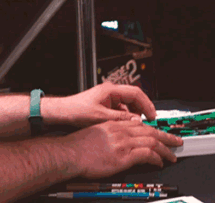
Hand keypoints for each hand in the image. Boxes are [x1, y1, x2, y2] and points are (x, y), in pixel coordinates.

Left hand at [43, 82, 157, 127]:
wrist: (62, 113)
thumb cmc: (76, 111)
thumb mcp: (101, 117)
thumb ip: (120, 118)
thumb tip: (136, 121)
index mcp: (111, 90)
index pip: (136, 93)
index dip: (147, 104)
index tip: (152, 115)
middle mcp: (111, 91)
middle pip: (134, 97)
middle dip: (142, 109)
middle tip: (149, 121)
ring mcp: (108, 98)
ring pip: (128, 104)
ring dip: (134, 113)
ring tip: (138, 125)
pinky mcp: (105, 104)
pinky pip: (121, 108)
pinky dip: (126, 116)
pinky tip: (126, 125)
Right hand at [63, 120, 181, 177]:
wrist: (69, 153)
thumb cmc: (77, 147)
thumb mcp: (96, 133)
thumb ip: (110, 133)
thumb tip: (119, 140)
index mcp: (115, 125)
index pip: (140, 125)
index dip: (153, 130)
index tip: (160, 134)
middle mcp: (121, 131)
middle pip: (150, 131)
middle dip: (166, 136)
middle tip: (176, 141)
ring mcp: (123, 143)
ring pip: (152, 141)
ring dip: (165, 149)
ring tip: (172, 155)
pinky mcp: (124, 155)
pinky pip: (147, 154)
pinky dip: (156, 158)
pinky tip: (160, 162)